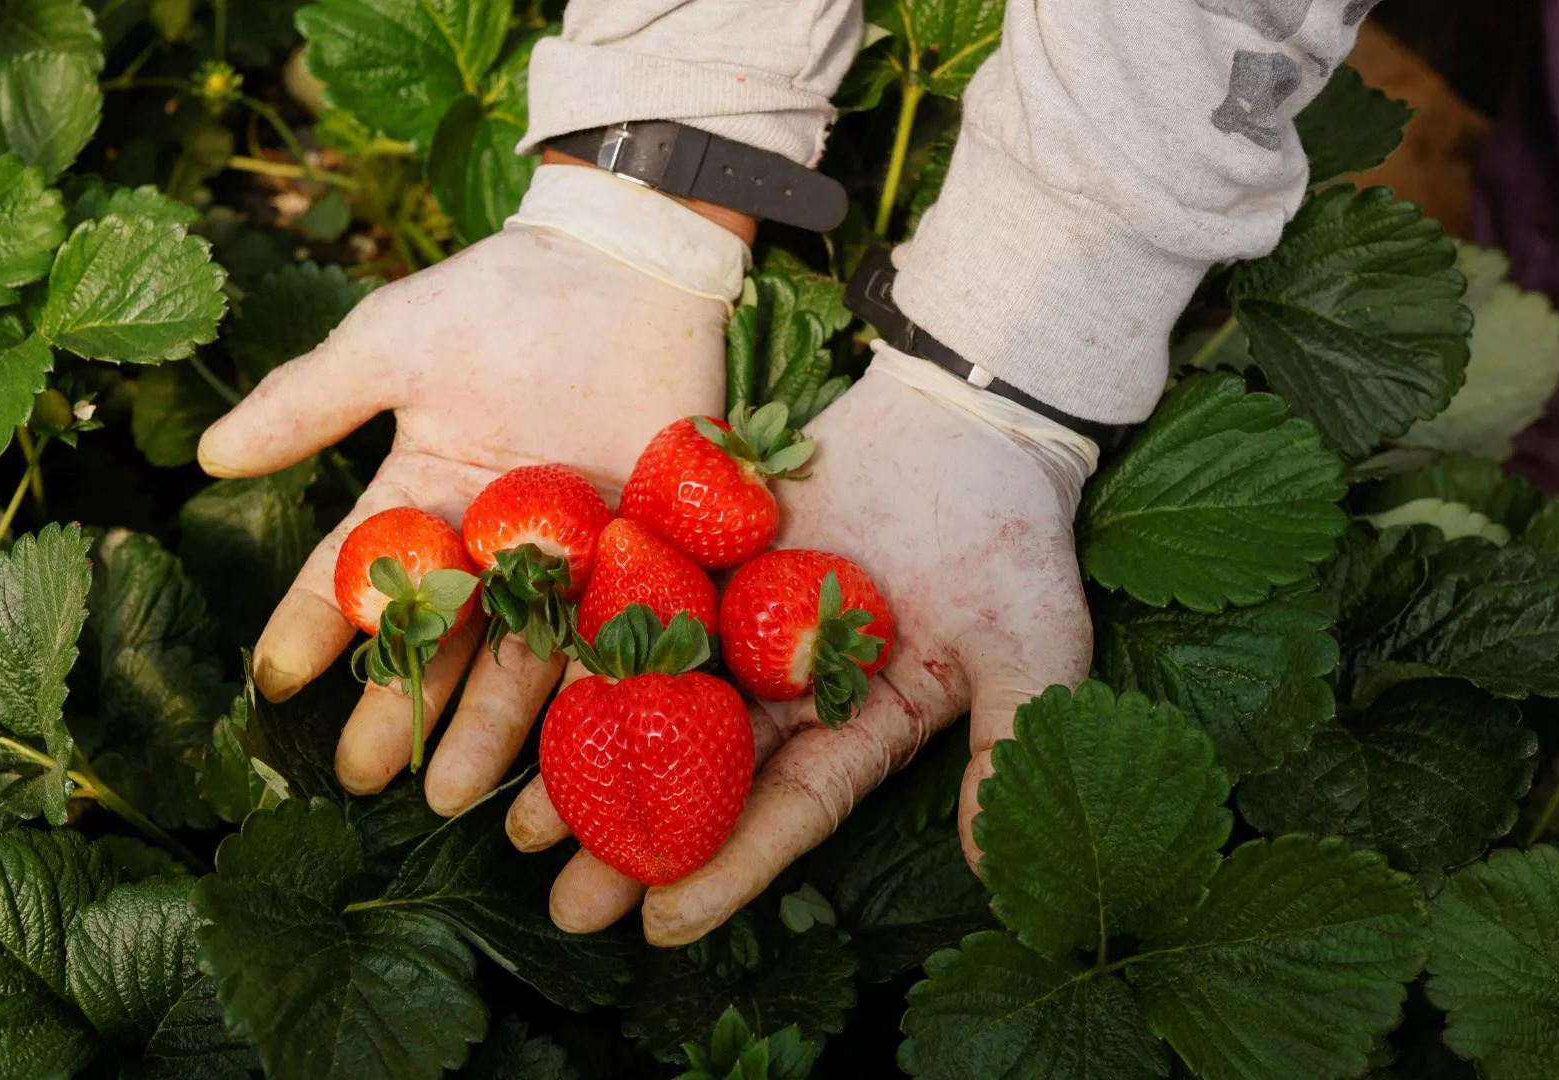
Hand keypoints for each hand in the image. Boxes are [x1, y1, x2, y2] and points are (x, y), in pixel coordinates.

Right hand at [196, 182, 732, 813]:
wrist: (629, 265)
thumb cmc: (504, 295)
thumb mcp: (393, 342)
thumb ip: (311, 401)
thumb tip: (210, 458)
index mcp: (423, 496)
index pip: (353, 575)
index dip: (314, 629)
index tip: (274, 685)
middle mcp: (490, 545)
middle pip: (436, 640)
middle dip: (398, 707)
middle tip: (365, 775)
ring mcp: (567, 560)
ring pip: (519, 660)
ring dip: (485, 731)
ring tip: (450, 795)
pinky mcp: (644, 561)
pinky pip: (614, 644)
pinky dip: (591, 703)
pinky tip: (567, 765)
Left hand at [506, 347, 1096, 944]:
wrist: (967, 416)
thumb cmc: (1018, 540)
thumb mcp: (1038, 651)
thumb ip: (1005, 747)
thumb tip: (991, 868)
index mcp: (857, 727)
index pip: (787, 811)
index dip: (726, 868)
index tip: (660, 927)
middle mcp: (786, 690)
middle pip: (700, 776)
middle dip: (634, 843)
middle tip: (568, 907)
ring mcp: (739, 623)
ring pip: (652, 702)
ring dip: (588, 762)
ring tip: (520, 827)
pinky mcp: (703, 551)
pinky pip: (635, 602)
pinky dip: (585, 645)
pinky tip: (525, 689)